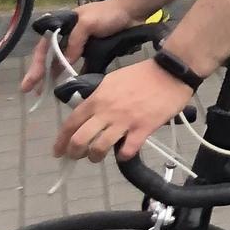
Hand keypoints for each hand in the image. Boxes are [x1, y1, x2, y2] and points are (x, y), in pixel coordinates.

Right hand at [21, 0, 136, 94]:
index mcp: (62, 27)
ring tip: (45, 91)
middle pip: (50, 57)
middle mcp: (68, 37)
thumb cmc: (108, 14)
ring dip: (54, 76)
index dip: (36, 64)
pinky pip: (81, 65)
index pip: (44, 47)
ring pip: (62, 62)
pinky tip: (70, 86)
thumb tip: (64, 62)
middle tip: (32, 91)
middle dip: (40, 73)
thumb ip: (75, 42)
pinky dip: (75, 75)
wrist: (132, 11)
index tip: (30, 81)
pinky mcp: (93, 51)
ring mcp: (80, 45)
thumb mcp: (87, 24)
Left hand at [53, 58, 192, 162]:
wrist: (171, 72)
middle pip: (80, 139)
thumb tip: (89, 112)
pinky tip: (123, 154)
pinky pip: (127, 150)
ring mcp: (124, 122)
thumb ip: (98, 97)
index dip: (61, 140)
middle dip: (74, 153)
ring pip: (99, 148)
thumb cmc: (142, 74)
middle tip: (77, 156)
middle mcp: (106, 112)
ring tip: (98, 157)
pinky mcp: (143, 129)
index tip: (58, 151)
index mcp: (97, 99)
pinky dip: (122, 156)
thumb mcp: (112, 80)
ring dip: (95, 157)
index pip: (71, 123)